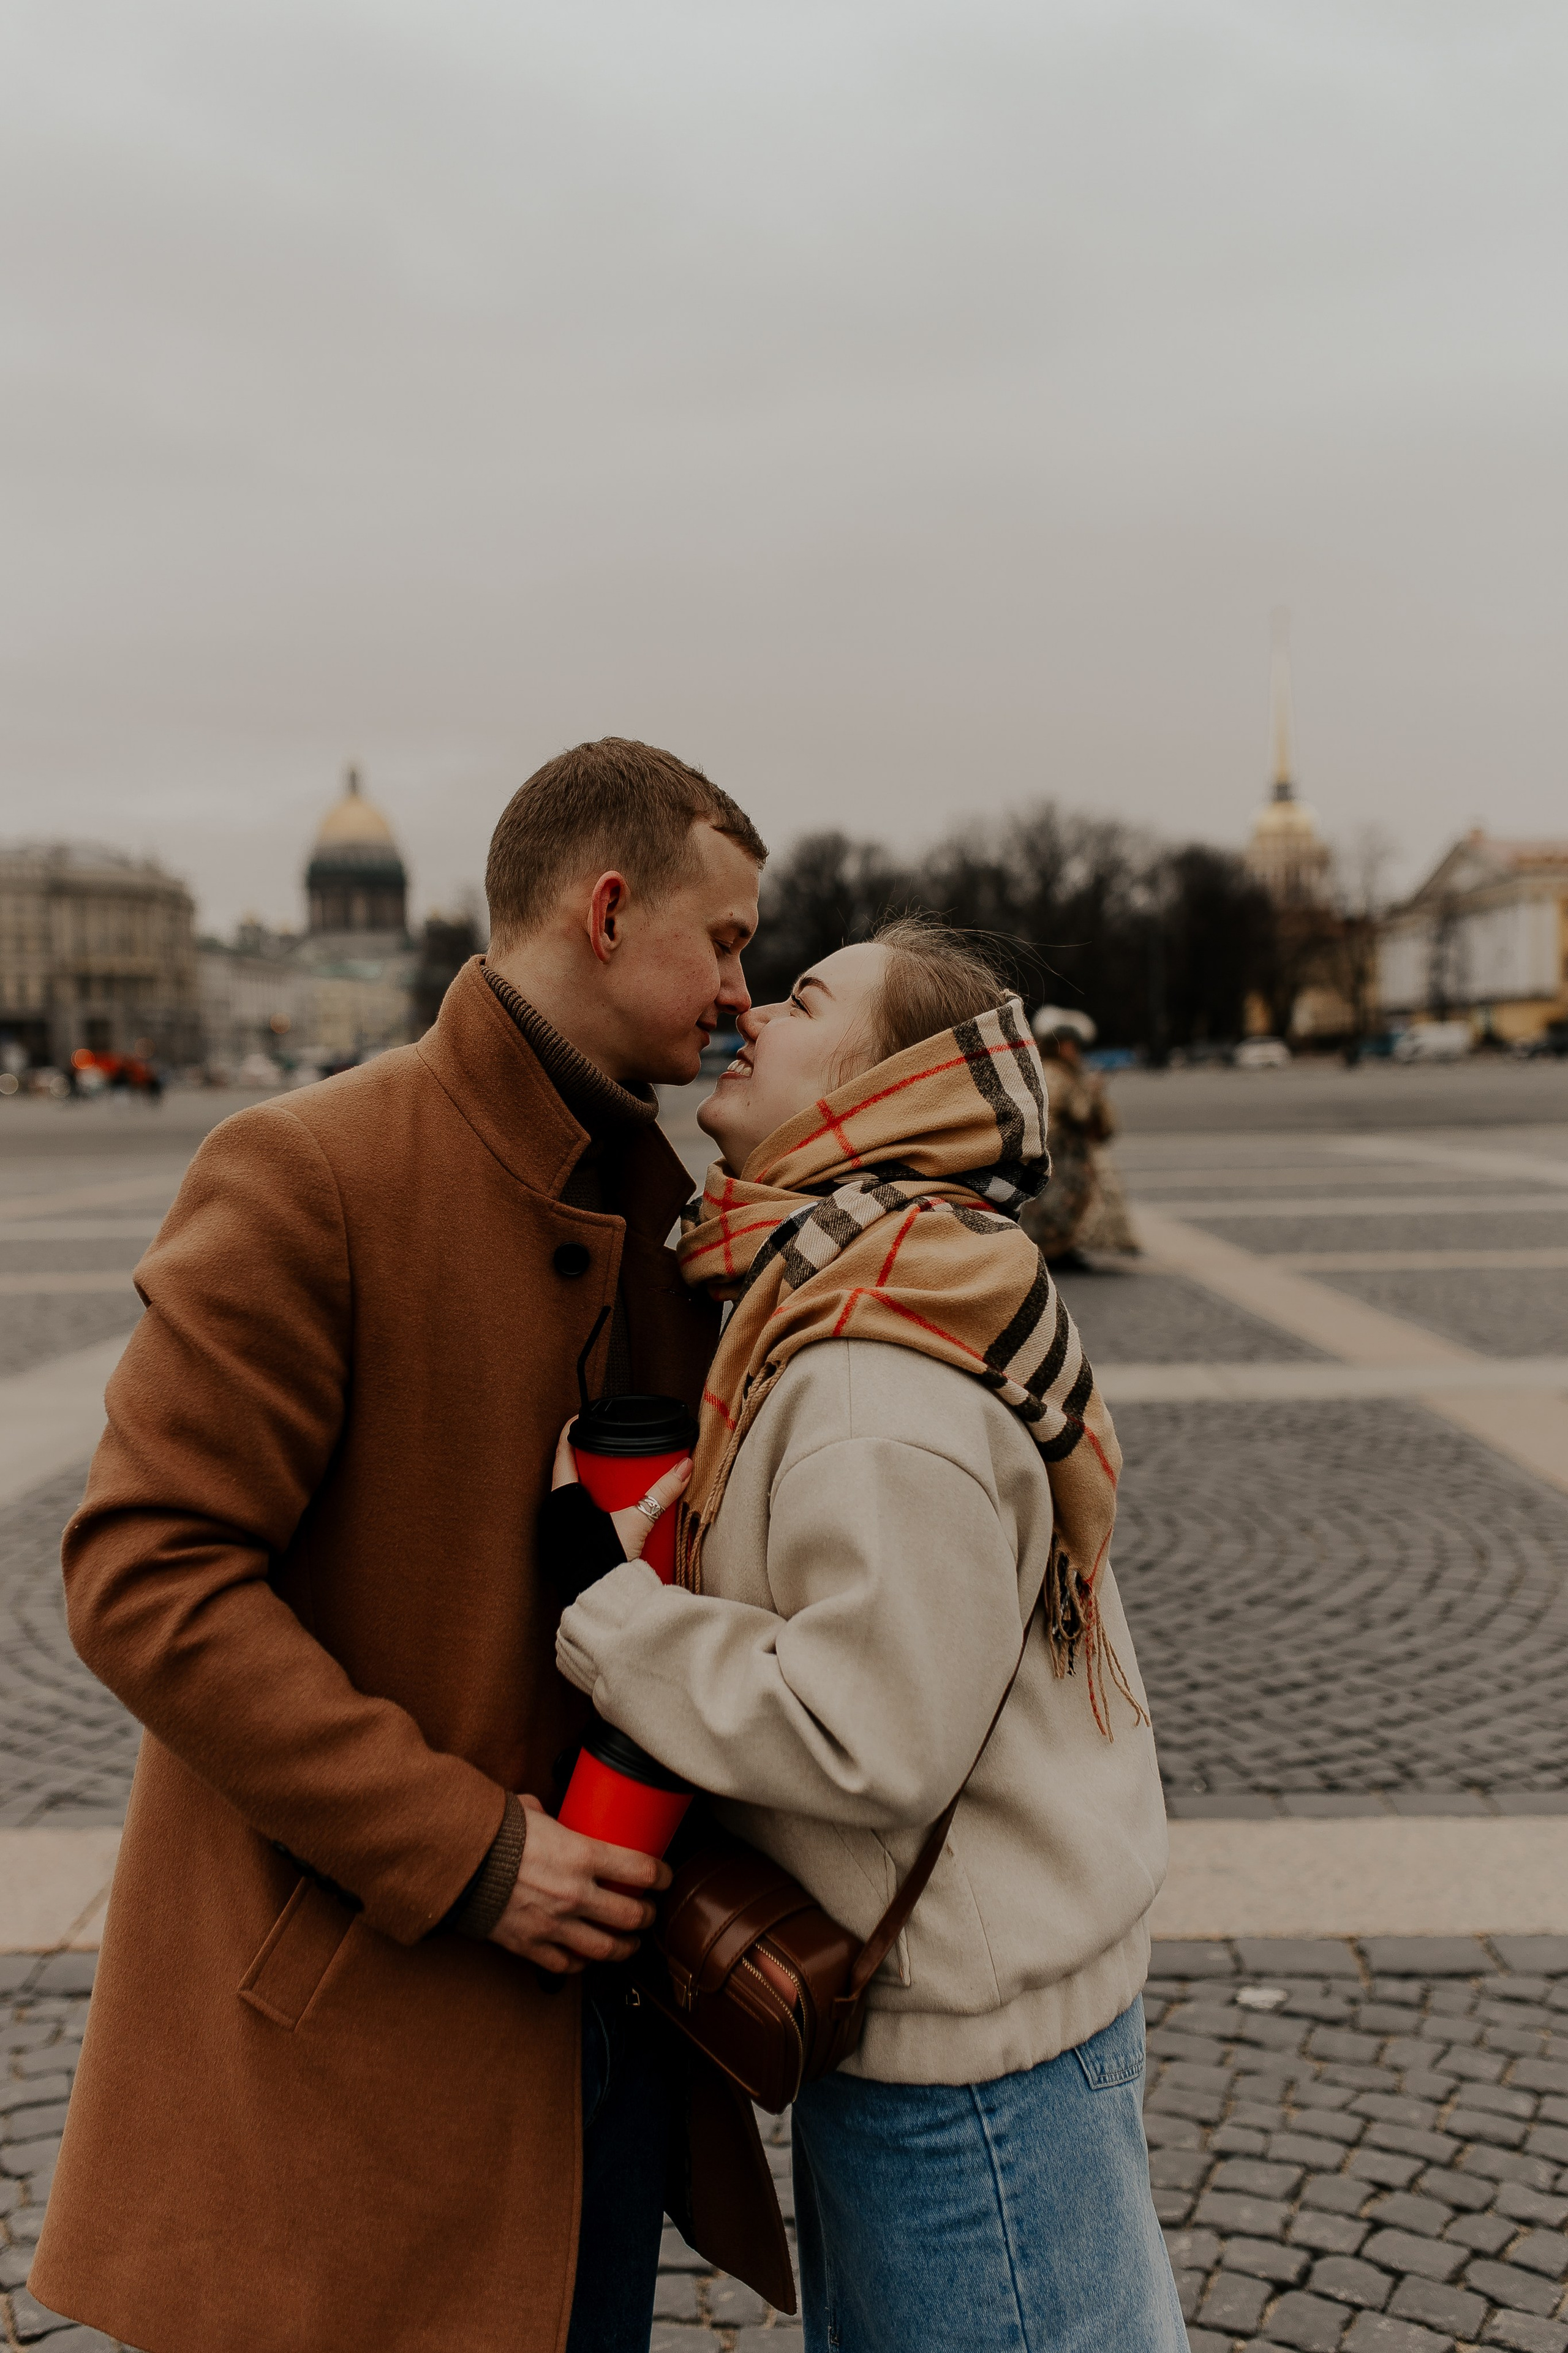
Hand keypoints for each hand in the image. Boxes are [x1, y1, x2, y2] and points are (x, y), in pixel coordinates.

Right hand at [488, 1795, 672, 1973]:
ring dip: (625, 1947)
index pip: (641, 1870)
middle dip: (646, 1916)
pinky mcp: (532, 1946)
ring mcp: (555, 1925)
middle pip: (631, 1916)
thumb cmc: (493, 1833)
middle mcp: (575, 1894)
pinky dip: (583, 1963)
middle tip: (648, 1912)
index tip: (665, 1876)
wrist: (456, 1864)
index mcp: (581, 1855)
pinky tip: (588, 1956)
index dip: (661, 1875)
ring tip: (630, 1942)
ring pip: (606, 1948)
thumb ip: (550, 1818)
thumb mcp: (531, 1812)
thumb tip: (548, 1815)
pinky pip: (568, 1965)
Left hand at [550, 1420, 692, 1561]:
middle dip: (586, 1459)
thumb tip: (685, 1465)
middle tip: (605, 1447)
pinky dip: (588, 1508)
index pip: (563, 1451)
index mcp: (563, 1495)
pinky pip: (573, 1517)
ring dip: (587, 1485)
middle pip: (566, 1472)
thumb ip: (662, 1492)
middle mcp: (554, 1509)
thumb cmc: (605, 1560)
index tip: (585, 1418)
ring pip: (569, 1496)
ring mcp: (556, 1529)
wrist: (597, 1598)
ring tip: (609, 1477)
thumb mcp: (638, 1520)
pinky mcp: (564, 1546)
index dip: (573, 1431)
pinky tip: (605, 1510)